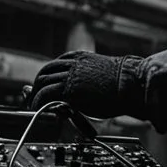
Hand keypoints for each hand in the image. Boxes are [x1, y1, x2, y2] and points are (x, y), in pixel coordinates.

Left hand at [28, 50, 143, 118]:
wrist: (132, 85)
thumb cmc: (125, 84)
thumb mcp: (103, 76)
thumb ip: (88, 80)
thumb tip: (83, 93)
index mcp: (81, 57)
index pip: (56, 64)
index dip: (47, 76)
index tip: (45, 86)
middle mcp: (73, 63)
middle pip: (45, 71)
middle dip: (38, 85)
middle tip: (35, 97)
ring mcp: (70, 74)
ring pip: (42, 82)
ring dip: (36, 94)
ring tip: (34, 106)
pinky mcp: (68, 88)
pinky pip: (45, 94)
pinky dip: (38, 101)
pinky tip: (38, 108)